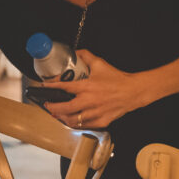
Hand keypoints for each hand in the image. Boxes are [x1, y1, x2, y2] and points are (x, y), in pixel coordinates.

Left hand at [42, 50, 156, 128]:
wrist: (133, 91)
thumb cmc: (117, 79)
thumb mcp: (100, 64)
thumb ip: (86, 57)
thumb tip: (76, 52)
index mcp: (87, 87)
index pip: (64, 87)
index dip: (52, 87)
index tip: (45, 87)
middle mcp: (89, 101)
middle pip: (65, 109)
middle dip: (53, 108)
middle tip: (48, 105)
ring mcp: (95, 113)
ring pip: (73, 120)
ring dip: (62, 118)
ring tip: (57, 115)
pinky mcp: (102, 121)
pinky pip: (85, 126)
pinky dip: (76, 124)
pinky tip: (72, 120)